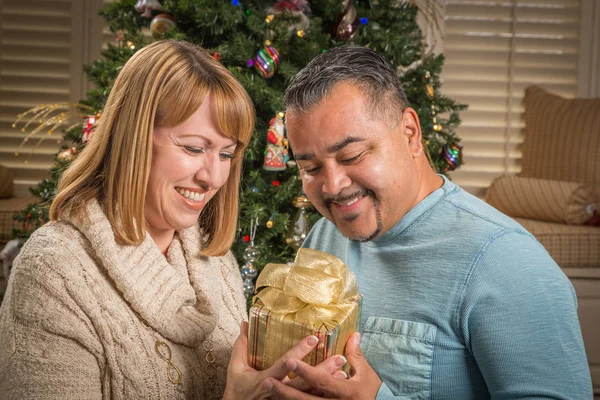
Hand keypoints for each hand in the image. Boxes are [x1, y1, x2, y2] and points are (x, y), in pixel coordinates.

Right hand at [222, 322, 346, 399]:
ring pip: (311, 393)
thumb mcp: (236, 368)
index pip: (286, 364)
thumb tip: (245, 325)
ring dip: (328, 383)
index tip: (314, 339)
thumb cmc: (238, 390)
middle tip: (340, 358)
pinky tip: (336, 387)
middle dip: (323, 370)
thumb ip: (242, 347)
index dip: (300, 351)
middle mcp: (280, 391)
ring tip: (344, 372)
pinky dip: (323, 394)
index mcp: (267, 379)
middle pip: (306, 381)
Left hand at [263, 332, 381, 399]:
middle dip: (284, 391)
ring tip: (268, 388)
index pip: (321, 381)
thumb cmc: (372, 391)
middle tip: (266, 382)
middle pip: (304, 399)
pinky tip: (278, 399)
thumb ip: (356, 354)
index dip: (305, 372)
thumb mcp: (366, 373)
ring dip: (284, 398)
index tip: (290, 361)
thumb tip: (353, 334)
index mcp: (344, 391)